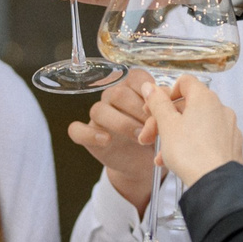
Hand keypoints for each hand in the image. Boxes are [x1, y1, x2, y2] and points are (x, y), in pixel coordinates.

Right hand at [67, 69, 160, 211]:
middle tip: (151, 126)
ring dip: (121, 123)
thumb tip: (165, 95)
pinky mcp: (87, 134)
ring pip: (99, 110)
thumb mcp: (164, 121)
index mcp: (132, 88)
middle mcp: (112, 97)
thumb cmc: (154, 136)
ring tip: (139, 136)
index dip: (147, 91)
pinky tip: (106, 140)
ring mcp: (99, 116)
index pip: (135, 77)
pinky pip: (77, 130)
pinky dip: (91, 134)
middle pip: (118, 94)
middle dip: (137, 110)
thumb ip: (164, 107)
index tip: (158, 108)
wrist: (143, 164)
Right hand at [144, 76, 240, 189]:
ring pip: (196, 125)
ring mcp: (228, 127)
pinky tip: (177, 162)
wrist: (215, 182)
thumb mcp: (167, 125)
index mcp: (204, 98)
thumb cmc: (191, 153)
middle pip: (188, 106)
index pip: (184, 82)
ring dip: (175, 136)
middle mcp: (220, 109)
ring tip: (161, 156)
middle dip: (164, 120)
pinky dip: (192, 145)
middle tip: (148, 135)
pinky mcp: (231, 145)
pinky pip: (207, 139)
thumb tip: (150, 87)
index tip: (154, 107)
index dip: (166, 93)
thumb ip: (158, 103)